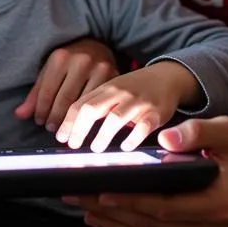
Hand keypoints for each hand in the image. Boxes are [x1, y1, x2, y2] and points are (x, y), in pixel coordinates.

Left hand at [14, 37, 117, 131]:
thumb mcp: (50, 70)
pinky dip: (90, 116)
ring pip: (83, 103)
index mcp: (60, 57)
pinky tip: (83, 123)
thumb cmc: (69, 61)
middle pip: (65, 100)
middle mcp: (80, 61)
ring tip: (66, 130)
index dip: (41, 110)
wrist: (97, 45)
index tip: (39, 121)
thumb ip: (36, 93)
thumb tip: (20, 114)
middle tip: (52, 129)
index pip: (47, 91)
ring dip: (73, 121)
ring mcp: (99, 68)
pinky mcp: (113, 76)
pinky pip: (100, 102)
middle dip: (56, 118)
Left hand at [55, 62, 191, 151]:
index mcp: (106, 88)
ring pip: (115, 118)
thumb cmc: (134, 88)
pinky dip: (132, 138)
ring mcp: (137, 102)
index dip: (69, 122)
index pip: (81, 104)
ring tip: (95, 149)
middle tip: (73, 145)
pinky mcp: (155, 113)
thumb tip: (72, 127)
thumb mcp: (113, 90)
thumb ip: (96, 103)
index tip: (61, 137)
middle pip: (93, 109)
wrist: (166, 77)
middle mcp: (120, 93)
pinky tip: (125, 147)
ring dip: (103, 135)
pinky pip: (142, 127)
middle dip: (80, 128)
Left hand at [64, 117, 227, 226]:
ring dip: (115, 224)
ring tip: (84, 207)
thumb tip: (166, 138)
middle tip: (78, 197)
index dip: (131, 200)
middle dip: (111, 212)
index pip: (164, 207)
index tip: (101, 191)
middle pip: (151, 226)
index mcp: (218, 203)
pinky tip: (107, 220)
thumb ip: (198, 132)